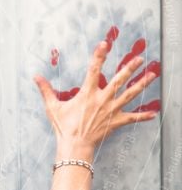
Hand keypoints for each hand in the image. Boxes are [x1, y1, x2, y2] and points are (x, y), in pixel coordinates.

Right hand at [34, 38, 159, 152]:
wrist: (75, 145)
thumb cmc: (64, 127)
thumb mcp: (52, 107)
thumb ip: (46, 90)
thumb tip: (36, 77)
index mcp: (87, 93)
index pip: (94, 69)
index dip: (99, 55)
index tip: (104, 44)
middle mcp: (102, 99)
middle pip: (119, 80)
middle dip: (130, 68)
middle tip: (140, 59)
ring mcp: (111, 110)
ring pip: (130, 94)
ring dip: (142, 84)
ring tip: (152, 75)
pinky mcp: (116, 121)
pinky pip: (132, 117)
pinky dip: (143, 116)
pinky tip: (154, 113)